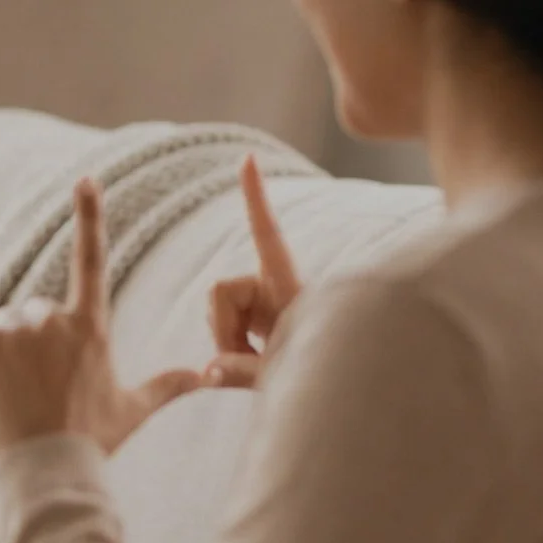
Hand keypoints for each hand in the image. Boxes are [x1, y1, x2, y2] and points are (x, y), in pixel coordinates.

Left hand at [0, 179, 202, 453]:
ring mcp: (20, 332)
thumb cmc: (92, 441)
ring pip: (8, 321)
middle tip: (41, 390)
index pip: (92, 260)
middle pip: (38, 309)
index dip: (89, 218)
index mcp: (92, 328)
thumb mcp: (133, 409)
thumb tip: (206, 375)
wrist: (50, 468)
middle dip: (36, 342)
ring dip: (9, 347)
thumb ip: (168, 385)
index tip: (85, 182)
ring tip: (18, 391)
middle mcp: (56, 320)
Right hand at [205, 155, 300, 387]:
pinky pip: (221, 323)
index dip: (255, 198)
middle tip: (243, 362)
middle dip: (222, 327)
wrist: (335, 382)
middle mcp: (269, 284)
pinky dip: (227, 344)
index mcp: (286, 283)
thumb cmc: (321, 372)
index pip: (267, 233)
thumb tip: (207, 372)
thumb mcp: (281, 372)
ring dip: (226, 339)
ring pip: (215, 308)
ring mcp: (259, 300)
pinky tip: (247, 362)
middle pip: (220, 289)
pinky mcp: (252, 317)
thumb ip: (242, 371)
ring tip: (254, 364)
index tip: (248, 160)